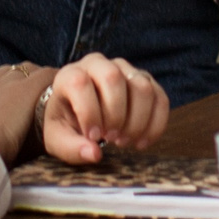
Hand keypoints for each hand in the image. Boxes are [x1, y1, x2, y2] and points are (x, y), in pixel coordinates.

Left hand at [0, 63, 56, 161]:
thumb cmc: (8, 151)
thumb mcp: (38, 143)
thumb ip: (47, 127)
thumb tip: (53, 126)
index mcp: (28, 89)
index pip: (48, 74)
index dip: (55, 80)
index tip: (58, 89)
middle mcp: (7, 79)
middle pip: (27, 69)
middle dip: (34, 78)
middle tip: (37, 93)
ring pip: (3, 72)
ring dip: (10, 80)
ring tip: (11, 97)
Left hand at [40, 54, 167, 163]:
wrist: (77, 111)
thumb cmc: (67, 123)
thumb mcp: (58, 138)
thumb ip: (71, 147)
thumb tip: (94, 154)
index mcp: (70, 75)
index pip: (79, 83)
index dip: (88, 112)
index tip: (93, 137)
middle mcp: (98, 65)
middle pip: (113, 78)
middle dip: (116, 115)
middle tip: (112, 139)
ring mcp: (125, 69)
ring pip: (142, 87)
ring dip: (138, 121)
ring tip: (124, 142)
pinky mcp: (145, 80)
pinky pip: (160, 98)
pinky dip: (156, 124)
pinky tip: (142, 142)